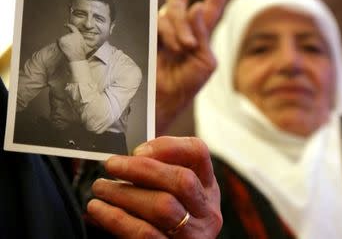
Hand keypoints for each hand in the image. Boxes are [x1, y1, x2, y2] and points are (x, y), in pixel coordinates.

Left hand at [57, 24, 89, 60]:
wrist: (77, 57)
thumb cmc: (81, 53)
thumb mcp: (83, 44)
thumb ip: (79, 39)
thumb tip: (75, 39)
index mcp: (78, 35)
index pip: (72, 27)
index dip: (68, 26)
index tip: (65, 25)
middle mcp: (71, 34)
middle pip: (67, 35)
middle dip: (67, 41)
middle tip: (70, 47)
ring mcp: (66, 37)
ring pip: (62, 39)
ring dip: (64, 43)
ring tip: (68, 49)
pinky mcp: (61, 40)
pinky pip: (58, 41)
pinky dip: (59, 44)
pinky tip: (64, 48)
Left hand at [87, 136, 221, 238]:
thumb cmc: (166, 222)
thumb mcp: (175, 195)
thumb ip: (158, 175)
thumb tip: (128, 157)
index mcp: (208, 188)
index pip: (198, 152)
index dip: (169, 146)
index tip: (137, 149)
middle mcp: (206, 211)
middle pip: (182, 180)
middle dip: (142, 168)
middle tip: (112, 164)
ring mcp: (193, 235)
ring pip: (163, 206)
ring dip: (124, 193)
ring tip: (100, 187)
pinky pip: (143, 233)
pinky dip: (116, 218)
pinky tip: (99, 209)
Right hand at [156, 0, 233, 133]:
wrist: (163, 102)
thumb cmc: (186, 86)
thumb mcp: (206, 63)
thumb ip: (203, 35)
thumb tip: (194, 6)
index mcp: (200, 36)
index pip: (210, 7)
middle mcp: (180, 29)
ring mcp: (163, 30)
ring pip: (172, 13)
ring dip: (181, 29)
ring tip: (184, 48)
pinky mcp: (148, 34)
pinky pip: (159, 22)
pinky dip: (170, 32)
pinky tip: (176, 45)